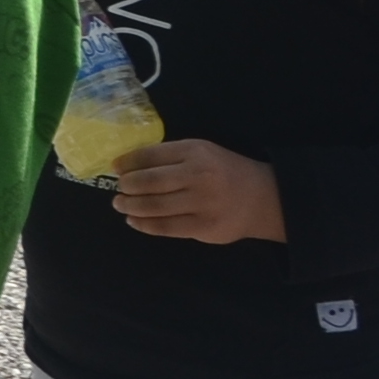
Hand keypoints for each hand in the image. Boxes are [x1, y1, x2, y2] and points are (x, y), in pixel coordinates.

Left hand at [109, 138, 286, 246]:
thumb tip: (127, 166)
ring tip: (121, 204)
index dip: (127, 162)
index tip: (114, 167)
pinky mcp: (203, 227)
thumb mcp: (200, 153)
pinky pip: (165, 227)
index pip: (150, 155)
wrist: (264, 198)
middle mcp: (197, 175)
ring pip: (153, 207)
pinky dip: (144, 224)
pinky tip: (134, 221)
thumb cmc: (223, 172)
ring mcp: (201, 203)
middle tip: (118, 189)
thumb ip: (169, 157)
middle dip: (126, 186)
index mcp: (194, 151)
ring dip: (130, 206)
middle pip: (148, 182)